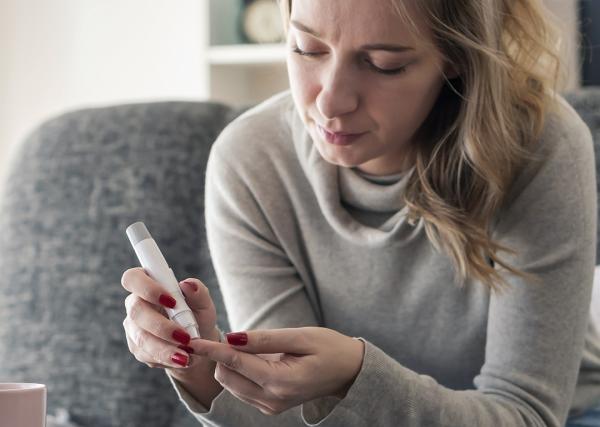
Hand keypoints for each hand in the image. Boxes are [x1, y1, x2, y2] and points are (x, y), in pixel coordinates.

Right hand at [121, 267, 218, 369]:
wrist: (197, 343)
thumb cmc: (197, 316)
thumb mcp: (204, 304)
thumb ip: (198, 292)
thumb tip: (187, 284)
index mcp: (149, 284)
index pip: (133, 278)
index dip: (147, 288)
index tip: (171, 301)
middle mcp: (136, 304)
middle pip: (136, 310)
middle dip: (161, 326)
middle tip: (185, 337)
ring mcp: (133, 326)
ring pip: (141, 337)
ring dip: (165, 348)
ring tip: (187, 355)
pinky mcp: (136, 346)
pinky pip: (146, 354)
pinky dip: (166, 358)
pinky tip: (181, 359)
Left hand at [186, 327, 364, 414]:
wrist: (349, 372)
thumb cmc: (330, 348)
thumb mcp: (300, 337)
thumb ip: (264, 339)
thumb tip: (232, 338)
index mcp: (281, 381)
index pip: (235, 363)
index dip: (212, 349)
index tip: (193, 340)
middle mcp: (272, 399)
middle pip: (227, 376)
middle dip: (220, 356)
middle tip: (225, 333)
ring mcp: (270, 405)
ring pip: (232, 384)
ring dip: (228, 364)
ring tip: (241, 344)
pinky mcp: (270, 405)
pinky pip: (242, 388)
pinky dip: (238, 371)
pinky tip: (249, 356)